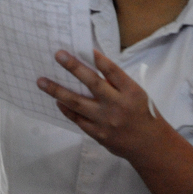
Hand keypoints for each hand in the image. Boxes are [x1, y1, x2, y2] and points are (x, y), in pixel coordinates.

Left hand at [37, 49, 160, 161]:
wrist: (151, 146)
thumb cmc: (143, 114)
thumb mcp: (137, 94)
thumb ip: (117, 82)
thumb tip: (91, 64)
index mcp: (131, 92)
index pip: (112, 70)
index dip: (98, 58)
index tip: (84, 47)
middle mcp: (118, 105)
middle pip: (92, 83)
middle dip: (73, 67)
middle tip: (58, 55)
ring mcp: (106, 121)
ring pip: (77, 102)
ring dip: (57, 90)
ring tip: (41, 81)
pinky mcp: (98, 134)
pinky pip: (77, 119)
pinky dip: (66, 109)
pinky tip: (56, 101)